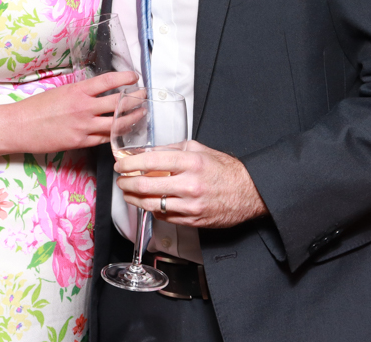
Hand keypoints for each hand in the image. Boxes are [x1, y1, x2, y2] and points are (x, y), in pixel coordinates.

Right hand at [10, 70, 138, 153]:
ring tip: (141, 114)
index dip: (125, 78)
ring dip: (131, 119)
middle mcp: (83, 108)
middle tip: (143, 96)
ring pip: (116, 124)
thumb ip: (81, 93)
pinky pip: (104, 139)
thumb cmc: (37, 107)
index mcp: (78, 91)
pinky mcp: (80, 142)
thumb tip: (98, 93)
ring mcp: (83, 126)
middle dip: (135, 99)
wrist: (19, 126)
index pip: (109, 81)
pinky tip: (122, 132)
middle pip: (118, 103)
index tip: (134, 77)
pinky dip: (115, 135)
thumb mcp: (61, 92)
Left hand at [115, 140, 266, 227]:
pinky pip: (164, 217)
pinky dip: (152, 209)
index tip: (121, 165)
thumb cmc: (225, 170)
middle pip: (145, 186)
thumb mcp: (199, 149)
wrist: (249, 192)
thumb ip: (172, 149)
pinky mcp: (193, 220)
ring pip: (151, 205)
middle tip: (121, 180)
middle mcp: (189, 184)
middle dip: (126, 184)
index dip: (129, 164)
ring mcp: (190, 205)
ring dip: (134, 199)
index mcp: (190, 162)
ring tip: (128, 193)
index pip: (150, 162)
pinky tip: (148, 203)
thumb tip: (147, 152)